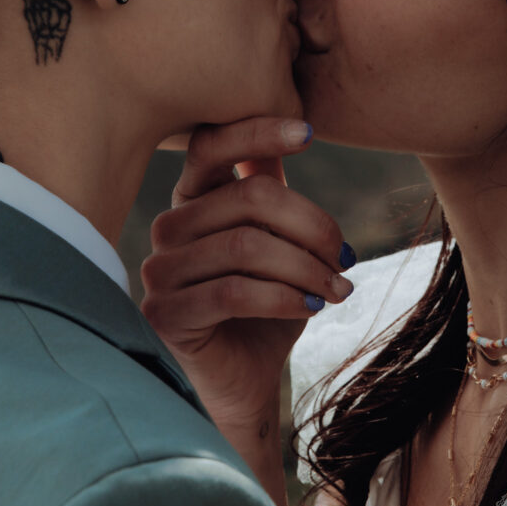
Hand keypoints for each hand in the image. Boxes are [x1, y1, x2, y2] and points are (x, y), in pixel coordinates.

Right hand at [141, 117, 355, 430]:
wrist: (249, 380)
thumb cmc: (268, 304)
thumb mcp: (279, 240)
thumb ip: (277, 189)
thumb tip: (299, 125)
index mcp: (195, 198)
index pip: (212, 145)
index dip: (257, 132)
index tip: (309, 131)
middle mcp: (170, 227)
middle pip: (248, 197)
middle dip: (311, 224)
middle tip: (345, 256)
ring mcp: (160, 270)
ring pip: (245, 246)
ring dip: (305, 266)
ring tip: (338, 289)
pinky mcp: (165, 315)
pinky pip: (233, 292)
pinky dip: (284, 297)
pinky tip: (312, 307)